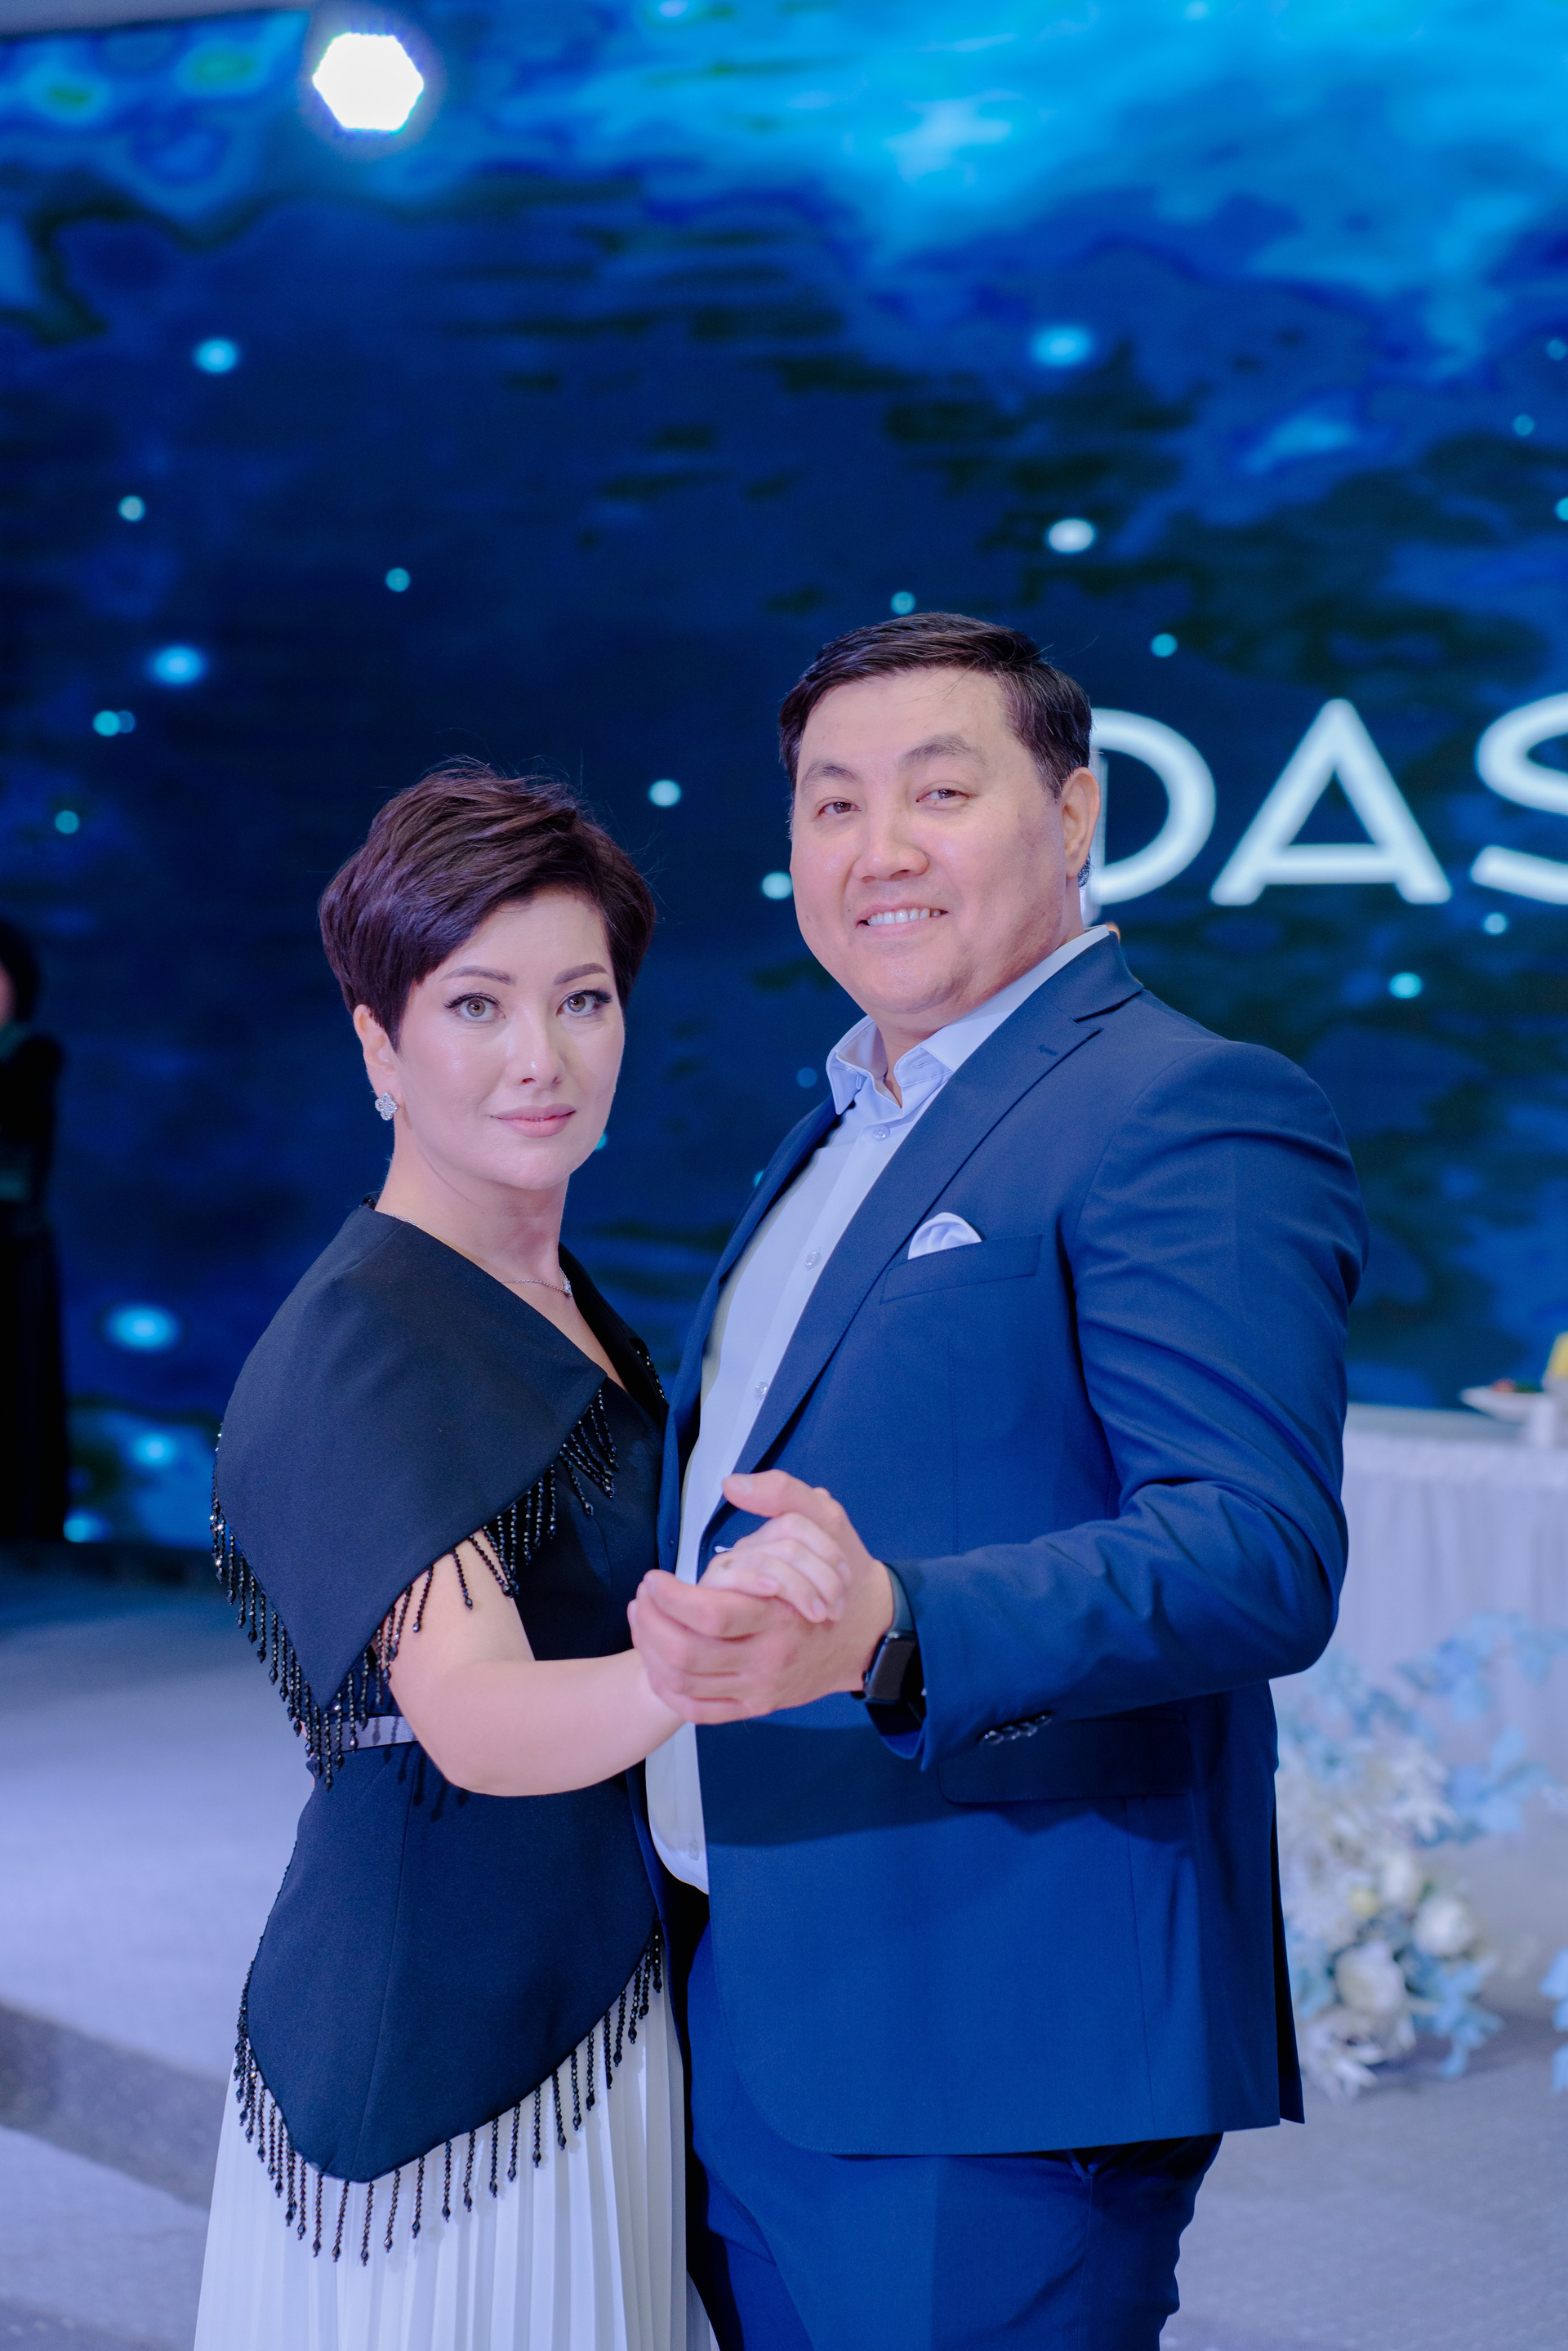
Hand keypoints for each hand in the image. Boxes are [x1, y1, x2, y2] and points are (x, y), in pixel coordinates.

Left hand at [628, 1471, 895, 1723]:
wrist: (869, 1634)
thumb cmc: (844, 1576)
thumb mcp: (826, 1523)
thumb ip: (782, 1496)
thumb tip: (733, 1484)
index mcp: (779, 1615)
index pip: (712, 1616)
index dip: (671, 1598)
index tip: (652, 1578)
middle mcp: (767, 1659)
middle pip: (688, 1654)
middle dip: (650, 1625)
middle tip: (641, 1597)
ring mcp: (759, 1688)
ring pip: (686, 1683)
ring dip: (651, 1652)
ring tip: (643, 1620)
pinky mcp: (755, 1706)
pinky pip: (700, 1710)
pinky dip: (670, 1690)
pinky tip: (658, 1662)